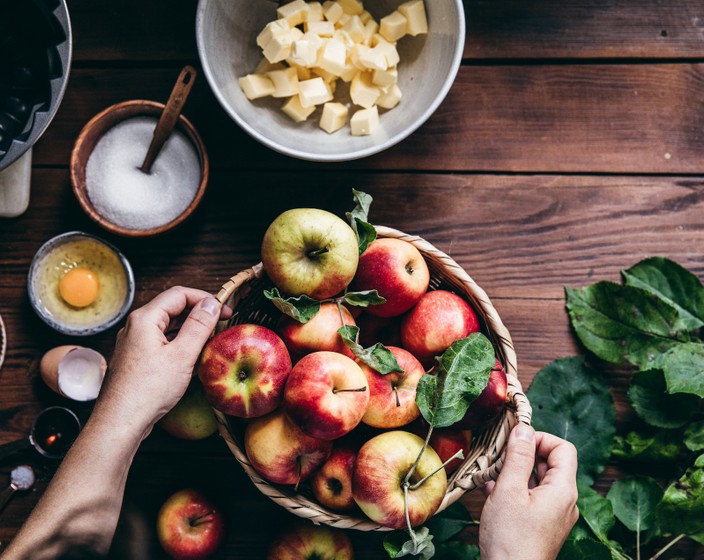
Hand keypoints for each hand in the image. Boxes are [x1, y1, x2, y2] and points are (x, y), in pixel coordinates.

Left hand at [93, 286, 230, 438]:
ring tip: (211, 341)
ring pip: (167, 327)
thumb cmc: (147, 391)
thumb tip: (211, 304)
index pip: (179, 294)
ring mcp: (134, 344)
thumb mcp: (182, 355)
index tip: (224, 310)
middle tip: (221, 325)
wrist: (119, 422)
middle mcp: (136, 327)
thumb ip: (199, 326)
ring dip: (190, 330)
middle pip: (172, 309)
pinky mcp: (136, 360)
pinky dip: (179, 345)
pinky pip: (161, 343)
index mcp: (145, 319)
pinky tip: (192, 358)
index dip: (205, 298)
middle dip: (199, 314)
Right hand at [479, 424, 578, 559]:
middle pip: (550, 464)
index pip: (563, 448)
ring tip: (490, 476)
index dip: (540, 438)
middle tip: (498, 456)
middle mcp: (565, 502)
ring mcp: (554, 516)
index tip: (516, 441)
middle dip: (523, 455)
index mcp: (563, 490)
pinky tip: (492, 493)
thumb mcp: (510, 490)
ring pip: (538, 482)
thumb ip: (518, 457)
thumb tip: (524, 428)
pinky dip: (515, 491)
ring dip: (515, 473)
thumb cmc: (511, 539)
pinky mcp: (542, 527)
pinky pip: (532, 499)